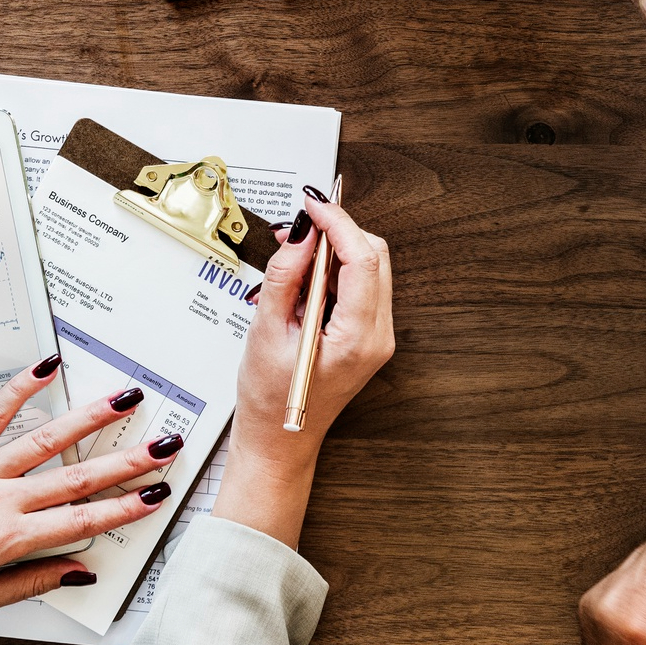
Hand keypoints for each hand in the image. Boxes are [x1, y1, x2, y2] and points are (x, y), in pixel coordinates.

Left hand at [0, 361, 178, 616]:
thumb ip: (28, 582)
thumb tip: (76, 571)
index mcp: (1, 541)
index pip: (78, 522)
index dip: (122, 507)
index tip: (154, 495)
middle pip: (74, 478)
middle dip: (126, 461)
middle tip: (163, 446)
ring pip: (45, 440)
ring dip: (90, 418)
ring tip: (125, 400)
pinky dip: (21, 388)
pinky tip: (47, 367)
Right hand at [210, 194, 395, 547]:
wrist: (279, 441)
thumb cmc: (269, 401)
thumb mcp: (266, 333)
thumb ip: (285, 277)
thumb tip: (302, 234)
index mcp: (357, 338)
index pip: (362, 259)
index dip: (338, 223)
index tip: (312, 203)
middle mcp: (378, 336)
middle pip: (374, 257)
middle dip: (338, 232)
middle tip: (298, 227)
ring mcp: (378, 336)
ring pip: (370, 267)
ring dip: (335, 251)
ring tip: (294, 257)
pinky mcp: (369, 335)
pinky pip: (361, 286)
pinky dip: (336, 271)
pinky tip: (305, 279)